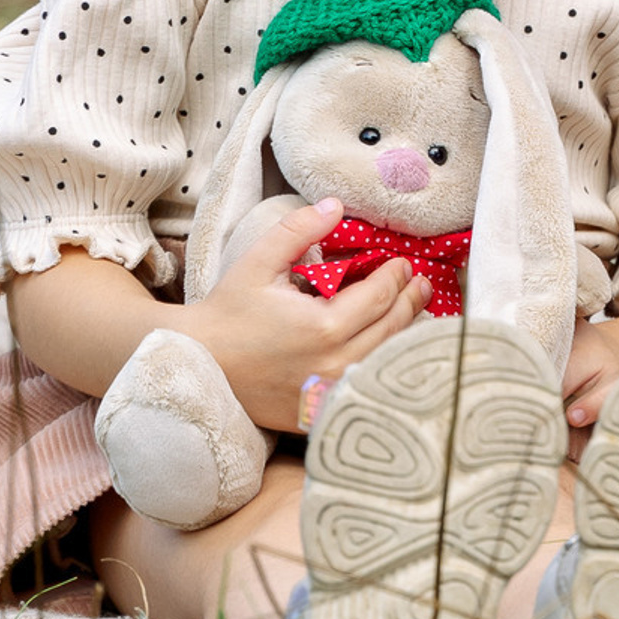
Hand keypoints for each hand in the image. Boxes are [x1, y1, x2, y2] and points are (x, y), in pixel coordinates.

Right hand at [179, 195, 430, 431]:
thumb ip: (299, 230)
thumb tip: (336, 205)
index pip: (381, 295)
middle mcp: (334, 364)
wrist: (197, 365)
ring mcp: (329, 394)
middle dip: (411, 300)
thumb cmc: (227, 313)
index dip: (397, 275)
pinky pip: (365, 387)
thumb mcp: (259, 262)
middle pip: (393, 327)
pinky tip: (389, 349)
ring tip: (415, 310)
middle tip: (421, 284)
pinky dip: (382, 365)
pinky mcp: (319, 414)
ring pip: (386, 359)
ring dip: (406, 332)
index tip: (402, 263)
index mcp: (324, 326)